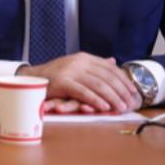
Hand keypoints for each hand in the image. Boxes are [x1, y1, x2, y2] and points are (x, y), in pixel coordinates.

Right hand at [18, 53, 140, 113]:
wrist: (31, 78)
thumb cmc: (56, 77)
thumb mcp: (77, 67)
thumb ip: (95, 65)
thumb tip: (113, 61)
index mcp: (84, 57)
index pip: (109, 67)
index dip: (123, 79)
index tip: (133, 91)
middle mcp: (78, 61)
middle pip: (106, 76)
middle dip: (121, 91)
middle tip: (130, 103)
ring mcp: (70, 70)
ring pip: (98, 85)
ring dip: (113, 98)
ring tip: (121, 107)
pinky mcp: (62, 82)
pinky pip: (83, 92)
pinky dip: (96, 100)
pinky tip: (104, 107)